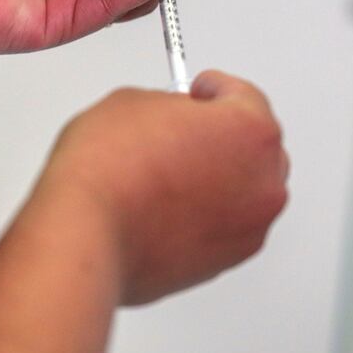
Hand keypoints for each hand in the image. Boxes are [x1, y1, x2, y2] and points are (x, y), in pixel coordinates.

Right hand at [37, 70, 289, 304]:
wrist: (88, 234)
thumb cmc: (109, 174)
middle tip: (184, 130)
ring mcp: (249, 227)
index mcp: (251, 130)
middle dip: (221, 135)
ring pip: (243, 192)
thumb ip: (170, 105)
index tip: (202, 91)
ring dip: (218, 179)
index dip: (215, 89)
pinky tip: (167, 205)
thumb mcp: (133, 102)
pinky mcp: (226, 263)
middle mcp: (263, 181)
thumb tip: (171, 119)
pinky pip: (224, 227)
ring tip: (171, 173)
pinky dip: (205, 215)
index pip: (244, 95)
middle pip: (255, 146)